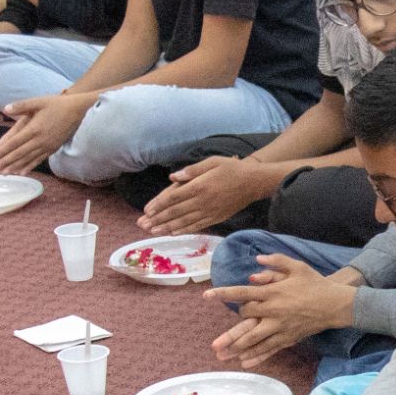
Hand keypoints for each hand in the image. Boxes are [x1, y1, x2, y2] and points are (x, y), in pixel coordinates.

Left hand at [0, 92, 90, 174]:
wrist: (78, 110)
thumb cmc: (57, 104)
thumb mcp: (39, 101)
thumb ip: (22, 105)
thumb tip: (6, 108)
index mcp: (34, 128)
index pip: (15, 142)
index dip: (3, 150)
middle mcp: (40, 140)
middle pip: (19, 153)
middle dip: (5, 162)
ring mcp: (47, 146)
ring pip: (28, 159)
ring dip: (15, 166)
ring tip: (4, 173)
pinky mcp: (53, 148)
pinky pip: (39, 160)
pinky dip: (29, 166)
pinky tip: (21, 172)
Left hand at [140, 154, 274, 234]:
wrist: (253, 182)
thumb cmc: (231, 169)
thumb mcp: (212, 162)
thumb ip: (193, 170)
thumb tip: (173, 177)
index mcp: (199, 186)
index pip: (173, 197)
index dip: (159, 205)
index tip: (146, 211)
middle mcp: (202, 201)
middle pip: (175, 212)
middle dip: (157, 219)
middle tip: (142, 225)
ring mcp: (209, 212)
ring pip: (184, 222)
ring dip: (166, 227)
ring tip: (152, 231)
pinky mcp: (215, 218)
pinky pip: (196, 226)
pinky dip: (183, 230)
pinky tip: (173, 232)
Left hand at [204, 255, 356, 367]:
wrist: (335, 304)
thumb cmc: (315, 283)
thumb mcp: (297, 266)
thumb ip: (275, 262)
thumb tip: (257, 260)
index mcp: (273, 292)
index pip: (242, 293)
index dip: (223, 294)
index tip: (207, 296)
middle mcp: (274, 311)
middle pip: (245, 319)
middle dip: (231, 330)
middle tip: (216, 343)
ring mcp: (281, 327)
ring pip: (254, 339)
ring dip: (237, 348)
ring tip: (222, 356)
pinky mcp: (289, 337)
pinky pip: (270, 348)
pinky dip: (257, 356)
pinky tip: (244, 362)